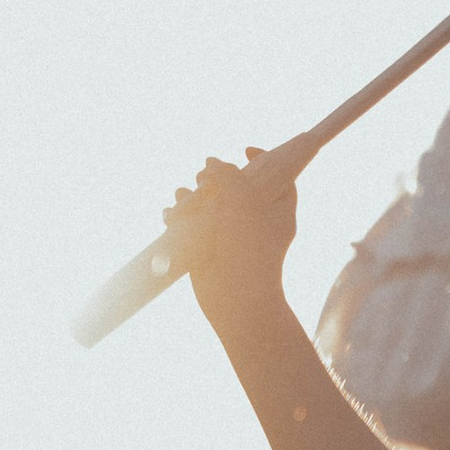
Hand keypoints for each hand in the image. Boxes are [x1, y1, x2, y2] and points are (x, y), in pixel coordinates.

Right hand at [168, 151, 295, 338]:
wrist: (236, 299)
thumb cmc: (249, 249)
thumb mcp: (244, 201)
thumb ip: (229, 176)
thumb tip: (212, 164)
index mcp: (276, 209)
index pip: (278, 177)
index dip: (264, 160)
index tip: (245, 150)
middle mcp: (254, 219)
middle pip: (233, 185)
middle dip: (214, 177)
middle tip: (204, 179)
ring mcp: (228, 233)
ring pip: (206, 202)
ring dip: (190, 195)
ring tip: (184, 198)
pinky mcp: (206, 246)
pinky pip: (189, 223)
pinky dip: (178, 216)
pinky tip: (172, 216)